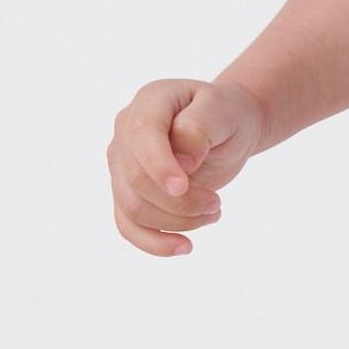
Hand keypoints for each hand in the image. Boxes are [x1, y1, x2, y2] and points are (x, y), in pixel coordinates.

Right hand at [107, 77, 266, 256]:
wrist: (226, 128)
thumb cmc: (226, 114)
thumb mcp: (224, 110)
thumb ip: (200, 127)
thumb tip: (182, 161)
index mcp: (149, 102)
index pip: (142, 136)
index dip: (159, 166)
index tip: (184, 187)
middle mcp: (126, 132)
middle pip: (136, 180)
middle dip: (180, 202)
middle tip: (216, 203)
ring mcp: (122, 164)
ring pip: (133, 208)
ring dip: (177, 221)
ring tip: (213, 212)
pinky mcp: (128, 192)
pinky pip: (128, 225)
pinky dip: (154, 243)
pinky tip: (185, 247)